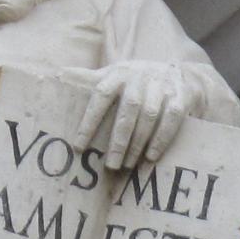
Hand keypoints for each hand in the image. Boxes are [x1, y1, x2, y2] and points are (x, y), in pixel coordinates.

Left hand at [76, 61, 192, 170]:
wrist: (179, 74)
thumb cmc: (137, 81)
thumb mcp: (115, 75)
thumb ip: (90, 79)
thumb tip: (58, 74)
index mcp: (118, 73)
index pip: (100, 95)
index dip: (89, 121)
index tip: (79, 146)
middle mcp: (140, 76)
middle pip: (128, 110)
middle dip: (118, 140)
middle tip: (110, 165)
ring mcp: (162, 85)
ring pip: (149, 116)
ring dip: (138, 143)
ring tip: (127, 165)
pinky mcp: (181, 95)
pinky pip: (171, 118)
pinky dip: (161, 138)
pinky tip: (151, 157)